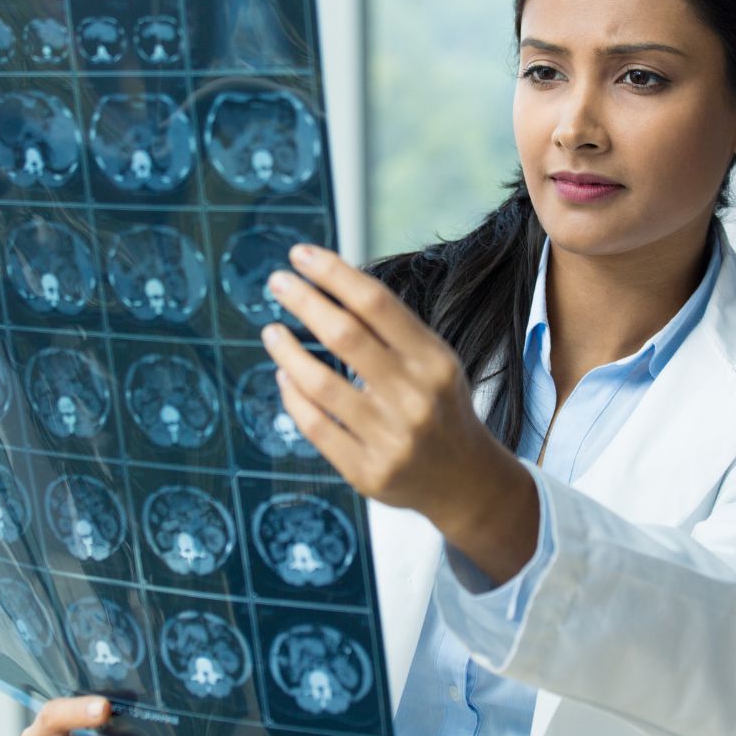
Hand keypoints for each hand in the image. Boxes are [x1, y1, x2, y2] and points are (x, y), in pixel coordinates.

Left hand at [261, 243, 536, 574]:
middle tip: (277, 282)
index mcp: (434, 361)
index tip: (302, 255)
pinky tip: (285, 375)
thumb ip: (389, 330)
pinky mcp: (366, 471)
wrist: (463, 480)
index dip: (334, 273)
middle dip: (304, 301)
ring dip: (286, 350)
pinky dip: (292, 395)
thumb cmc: (439, 407)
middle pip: (344, 335)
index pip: (376, 303)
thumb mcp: (433, 361)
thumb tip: (327, 284)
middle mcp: (414, 397)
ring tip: (272, 331)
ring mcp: (389, 438)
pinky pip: (314, 425)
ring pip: (319, 383)